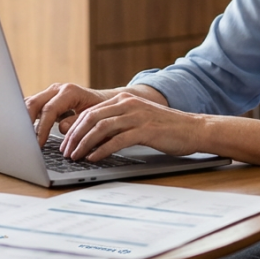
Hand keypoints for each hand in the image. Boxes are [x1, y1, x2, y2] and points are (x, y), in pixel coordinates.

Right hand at [25, 83, 108, 146]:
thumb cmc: (102, 111)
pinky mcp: (47, 99)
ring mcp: (50, 93)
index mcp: (69, 92)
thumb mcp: (94, 117)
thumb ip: (77, 122)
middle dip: (26, 122)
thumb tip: (61, 128)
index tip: (38, 144)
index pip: (49, 110)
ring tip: (21, 137)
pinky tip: (25, 131)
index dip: (42, 128)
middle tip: (24, 141)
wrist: (107, 101)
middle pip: (34, 103)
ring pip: (30, 103)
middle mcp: (57, 89)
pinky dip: (27, 118)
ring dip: (24, 119)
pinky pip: (32, 107)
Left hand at [60, 92, 204, 161]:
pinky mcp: (145, 130)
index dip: (74, 128)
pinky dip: (102, 150)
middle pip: (91, 118)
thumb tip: (93, 138)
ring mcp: (137, 116)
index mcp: (124, 100)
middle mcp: (128, 104)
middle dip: (74, 136)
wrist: (193, 129)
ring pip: (101, 128)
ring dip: (84, 144)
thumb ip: (118, 124)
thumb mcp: (138, 120)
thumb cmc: (166, 129)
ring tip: (76, 156)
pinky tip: (94, 158)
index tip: (66, 143)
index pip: (90, 112)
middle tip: (66, 151)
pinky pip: (117, 140)